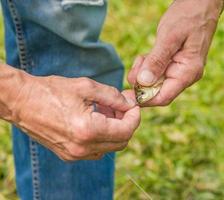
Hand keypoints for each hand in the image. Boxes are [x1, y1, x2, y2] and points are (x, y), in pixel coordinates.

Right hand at [11, 73, 139, 160]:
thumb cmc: (52, 90)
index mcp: (88, 130)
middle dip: (127, 123)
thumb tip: (130, 103)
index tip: (133, 104)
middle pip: (121, 142)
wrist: (22, 102)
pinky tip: (96, 120)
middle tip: (121, 106)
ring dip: (115, 130)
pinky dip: (102, 137)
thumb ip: (113, 97)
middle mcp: (83, 147)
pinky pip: (96, 150)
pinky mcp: (69, 155)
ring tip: (107, 111)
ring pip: (109, 147)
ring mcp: (75, 154)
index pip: (126, 131)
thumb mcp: (87, 87)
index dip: (135, 117)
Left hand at [128, 0, 222, 105]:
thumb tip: (143, 83)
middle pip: (158, 92)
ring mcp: (181, 71)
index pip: (164, 97)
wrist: (200, 4)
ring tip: (142, 57)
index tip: (128, 92)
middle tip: (136, 65)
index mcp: (188, 73)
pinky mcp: (175, 66)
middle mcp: (186, 76)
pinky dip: (148, 67)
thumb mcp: (169, 37)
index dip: (144, 99)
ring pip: (156, 83)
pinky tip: (146, 56)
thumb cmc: (188, 17)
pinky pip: (157, 74)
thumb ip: (157, 60)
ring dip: (143, 74)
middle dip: (142, 83)